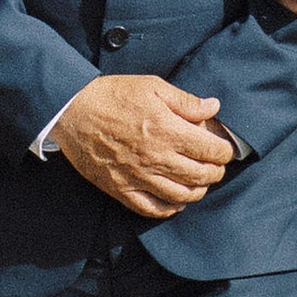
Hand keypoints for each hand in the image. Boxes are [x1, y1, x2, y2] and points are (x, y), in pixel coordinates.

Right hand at [51, 76, 235, 217]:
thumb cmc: (113, 95)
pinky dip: (169, 209)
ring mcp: (139, 177)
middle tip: (216, 168)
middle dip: (216, 173)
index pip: (211, 151)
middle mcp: (157, 158)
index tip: (225, 150)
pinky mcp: (121, 189)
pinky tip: (176, 202)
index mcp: (168, 131)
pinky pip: (151, 209)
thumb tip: (213, 107)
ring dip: (197, 192)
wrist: (72, 110)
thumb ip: (186, 101)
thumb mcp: (153, 87)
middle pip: (200, 176)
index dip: (225, 152)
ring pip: (181, 196)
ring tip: (200, 184)